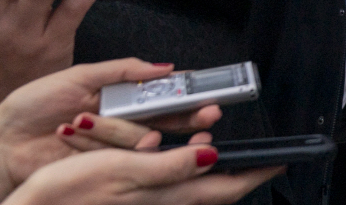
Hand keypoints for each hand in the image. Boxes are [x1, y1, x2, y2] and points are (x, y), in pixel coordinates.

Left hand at [0, 59, 220, 204]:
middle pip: (166, 121)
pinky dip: (106, 147)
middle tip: (207, 116)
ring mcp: (112, 148)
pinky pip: (119, 158)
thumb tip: (161, 67)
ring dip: (132, 134)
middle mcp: (121, 123)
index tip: (208, 95)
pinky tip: (81, 136)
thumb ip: (122, 70)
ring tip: (107, 127)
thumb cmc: (29, 108)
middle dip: (188, 118)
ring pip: (143, 140)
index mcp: (119, 97)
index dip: (187, 95)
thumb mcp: (77, 76)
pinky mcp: (102, 169)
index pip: (163, 94)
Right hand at [0, 145, 280, 204]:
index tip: (281, 159)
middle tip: (252, 151)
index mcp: (167, 197)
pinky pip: (172, 194)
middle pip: (215, 193)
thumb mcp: (122, 170)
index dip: (257, 172)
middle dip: (236, 170)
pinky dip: (182, 175)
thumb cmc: (64, 195)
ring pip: (194, 192)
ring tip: (215, 147)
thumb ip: (172, 165)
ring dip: (209, 169)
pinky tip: (176, 162)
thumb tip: (213, 156)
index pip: (227, 187)